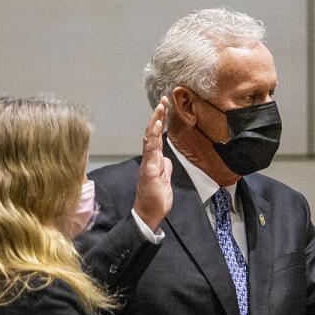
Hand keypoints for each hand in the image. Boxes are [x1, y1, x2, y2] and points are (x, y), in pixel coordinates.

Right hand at [133, 97, 173, 230]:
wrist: (149, 213)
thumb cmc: (156, 198)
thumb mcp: (165, 180)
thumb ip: (165, 168)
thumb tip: (166, 159)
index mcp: (154, 160)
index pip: (156, 137)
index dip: (160, 122)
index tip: (164, 108)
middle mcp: (149, 159)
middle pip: (152, 133)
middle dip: (157, 116)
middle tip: (163, 101)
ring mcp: (148, 163)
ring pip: (150, 139)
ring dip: (155, 122)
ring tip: (160, 108)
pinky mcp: (149, 170)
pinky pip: (151, 151)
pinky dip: (153, 137)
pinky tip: (157, 126)